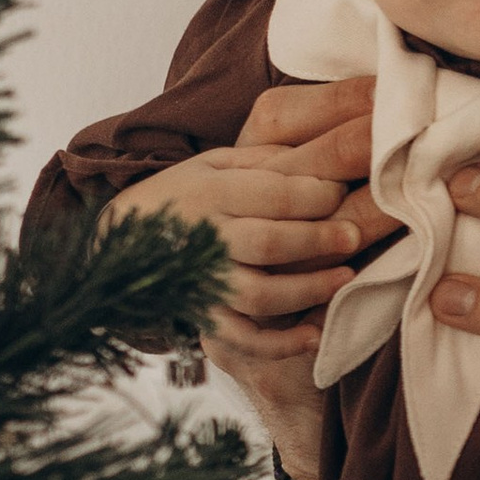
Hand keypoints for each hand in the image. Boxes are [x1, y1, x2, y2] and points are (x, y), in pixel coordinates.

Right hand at [115, 79, 396, 479]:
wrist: (125, 244)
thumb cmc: (189, 196)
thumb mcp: (217, 163)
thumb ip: (268, 159)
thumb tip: (337, 137)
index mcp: (211, 189)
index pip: (271, 191)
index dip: (316, 194)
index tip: (346, 190)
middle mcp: (206, 236)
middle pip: (269, 241)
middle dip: (317, 239)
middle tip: (354, 234)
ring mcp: (204, 283)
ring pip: (260, 294)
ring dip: (308, 288)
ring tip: (345, 277)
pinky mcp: (207, 320)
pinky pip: (244, 338)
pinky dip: (280, 342)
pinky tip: (315, 336)